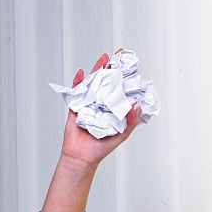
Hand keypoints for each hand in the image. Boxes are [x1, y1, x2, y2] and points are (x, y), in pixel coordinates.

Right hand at [59, 49, 141, 168]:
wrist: (82, 157)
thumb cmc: (102, 148)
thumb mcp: (122, 134)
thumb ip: (131, 120)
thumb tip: (135, 104)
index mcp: (113, 108)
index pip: (121, 89)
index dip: (125, 78)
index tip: (131, 65)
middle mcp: (102, 103)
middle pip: (107, 81)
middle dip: (112, 68)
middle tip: (118, 54)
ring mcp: (88, 103)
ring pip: (93, 82)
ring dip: (97, 70)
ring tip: (104, 58)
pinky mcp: (76, 106)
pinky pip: (76, 90)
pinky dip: (78, 81)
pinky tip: (82, 73)